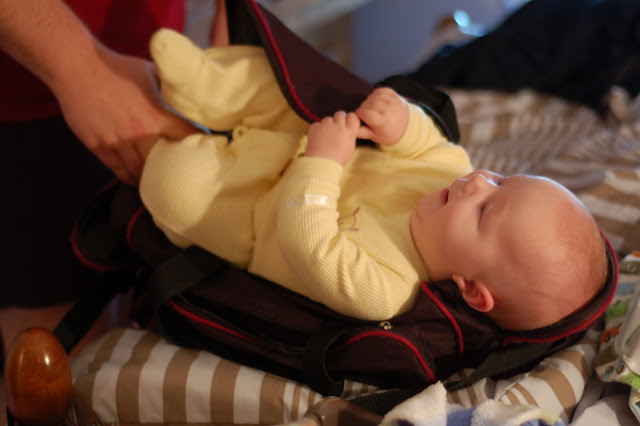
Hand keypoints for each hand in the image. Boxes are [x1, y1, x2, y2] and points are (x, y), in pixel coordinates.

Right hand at [54, 45, 197, 183]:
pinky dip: (128, 176)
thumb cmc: (115, 66)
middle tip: (179, 172)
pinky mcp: (98, 146)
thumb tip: (182, 86)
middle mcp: (139, 133)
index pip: (185, 135)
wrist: (76, 67)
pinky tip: (135, 179)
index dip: (197, 142)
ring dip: (149, 176)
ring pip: (138, 169)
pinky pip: (117, 168)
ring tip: (158, 181)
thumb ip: (166, 84)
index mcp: (156, 115)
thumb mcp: (148, 71)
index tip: (205, 147)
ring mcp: (117, 142)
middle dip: (171, 167)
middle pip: (161, 161)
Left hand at [305, 111, 359, 165]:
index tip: (347, 123)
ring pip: (328, 118)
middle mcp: (338, 127)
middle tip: (336, 129)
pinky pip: (317, 124)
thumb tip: (347, 127)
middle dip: (338, 120)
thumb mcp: (349, 148)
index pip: (353, 116)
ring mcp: (326, 126)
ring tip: (326, 136)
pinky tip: (318, 138)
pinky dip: (318, 129)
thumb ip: (349, 135)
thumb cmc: (337, 160)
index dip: (349, 119)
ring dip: (327, 124)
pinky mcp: (315, 128)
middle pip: (340, 114)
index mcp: (349, 133)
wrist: (321, 165)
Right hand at [355, 87, 408, 145]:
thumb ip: (361, 132)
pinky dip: (376, 94)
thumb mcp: (374, 137)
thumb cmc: (387, 133)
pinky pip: (381, 90)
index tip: (359, 116)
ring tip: (370, 107)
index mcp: (384, 122)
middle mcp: (390, 110)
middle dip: (364, 107)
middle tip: (365, 113)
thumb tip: (349, 127)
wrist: (405, 127)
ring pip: (374, 96)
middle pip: (369, 104)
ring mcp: (394, 102)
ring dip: (369, 101)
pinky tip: (376, 101)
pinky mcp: (396, 95)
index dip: (359, 114)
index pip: (366, 114)